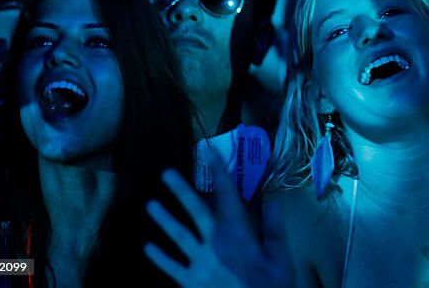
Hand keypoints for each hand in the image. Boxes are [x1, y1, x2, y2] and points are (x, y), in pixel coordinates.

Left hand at [145, 151, 286, 287]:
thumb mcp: (281, 260)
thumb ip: (274, 230)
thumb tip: (271, 201)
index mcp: (238, 233)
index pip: (227, 196)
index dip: (219, 173)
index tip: (210, 153)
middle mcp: (215, 243)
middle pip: (195, 211)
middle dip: (181, 190)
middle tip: (165, 173)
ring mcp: (199, 264)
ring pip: (178, 236)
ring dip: (164, 219)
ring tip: (150, 204)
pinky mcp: (189, 283)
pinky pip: (171, 267)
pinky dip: (159, 257)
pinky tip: (147, 248)